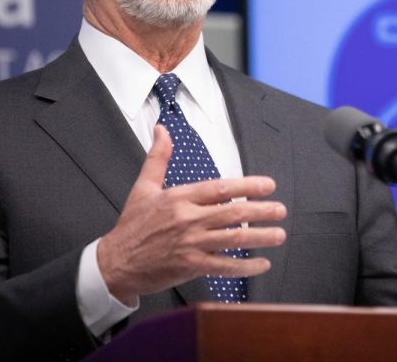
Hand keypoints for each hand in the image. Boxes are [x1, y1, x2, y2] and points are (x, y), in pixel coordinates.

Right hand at [97, 124, 286, 304]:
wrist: (115, 263)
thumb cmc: (131, 225)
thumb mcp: (143, 187)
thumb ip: (158, 157)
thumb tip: (162, 129)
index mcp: (179, 197)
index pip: (221, 188)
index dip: (248, 186)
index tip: (269, 185)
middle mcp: (188, 219)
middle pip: (233, 213)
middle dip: (262, 211)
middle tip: (281, 210)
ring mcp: (191, 244)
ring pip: (233, 239)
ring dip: (260, 237)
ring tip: (279, 234)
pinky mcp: (191, 266)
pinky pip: (225, 266)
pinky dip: (245, 266)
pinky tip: (262, 263)